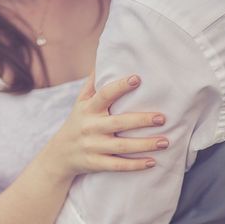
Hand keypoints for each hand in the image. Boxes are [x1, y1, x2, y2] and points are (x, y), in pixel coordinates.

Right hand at [43, 72, 167, 181]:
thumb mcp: (80, 102)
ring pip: (121, 147)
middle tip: (162, 118)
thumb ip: (93, 83)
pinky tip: (153, 162)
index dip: (120, 87)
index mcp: (88, 109)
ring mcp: (93, 147)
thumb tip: (105, 57)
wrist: (59, 156)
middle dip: (141, 120)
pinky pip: (118, 166)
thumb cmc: (77, 123)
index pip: (104, 95)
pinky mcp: (96, 164)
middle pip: (118, 123)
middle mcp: (90, 127)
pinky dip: (135, 165)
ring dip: (145, 145)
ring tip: (165, 142)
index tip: (137, 79)